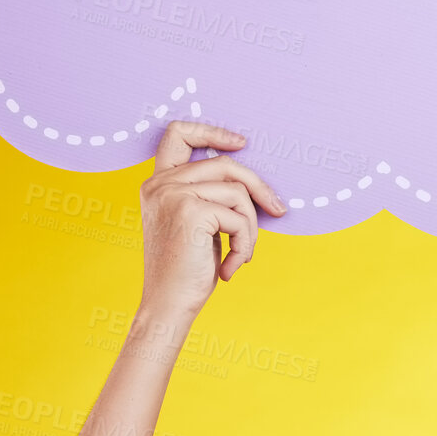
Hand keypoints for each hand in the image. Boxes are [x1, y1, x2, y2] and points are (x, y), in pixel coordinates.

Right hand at [138, 120, 286, 316]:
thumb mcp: (198, 224)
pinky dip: (245, 244)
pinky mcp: (190, 211)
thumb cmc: (187, 269)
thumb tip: (257, 185)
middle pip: (226, 164)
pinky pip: (239, 217)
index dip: (212, 131)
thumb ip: (211, 196)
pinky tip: (232, 266)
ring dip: (251, 228)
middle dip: (259, 188)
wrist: (168, 305)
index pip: (178, 133)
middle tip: (278, 211)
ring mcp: (173, 194)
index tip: (241, 143)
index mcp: (157, 183)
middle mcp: (160, 183)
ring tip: (242, 255)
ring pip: (238, 193)